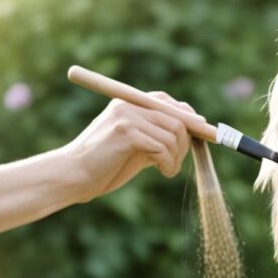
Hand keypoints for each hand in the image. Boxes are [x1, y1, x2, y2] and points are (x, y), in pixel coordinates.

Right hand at [62, 92, 199, 201]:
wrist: (72, 176)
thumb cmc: (104, 165)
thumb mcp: (134, 146)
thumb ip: (155, 135)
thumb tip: (191, 132)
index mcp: (127, 103)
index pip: (165, 101)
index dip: (188, 116)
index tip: (204, 130)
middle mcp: (127, 105)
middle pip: (176, 118)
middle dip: (185, 143)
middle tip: (176, 163)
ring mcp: (126, 117)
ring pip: (173, 134)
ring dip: (177, 157)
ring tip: (168, 170)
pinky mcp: (126, 133)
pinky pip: (163, 147)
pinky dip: (169, 163)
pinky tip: (163, 172)